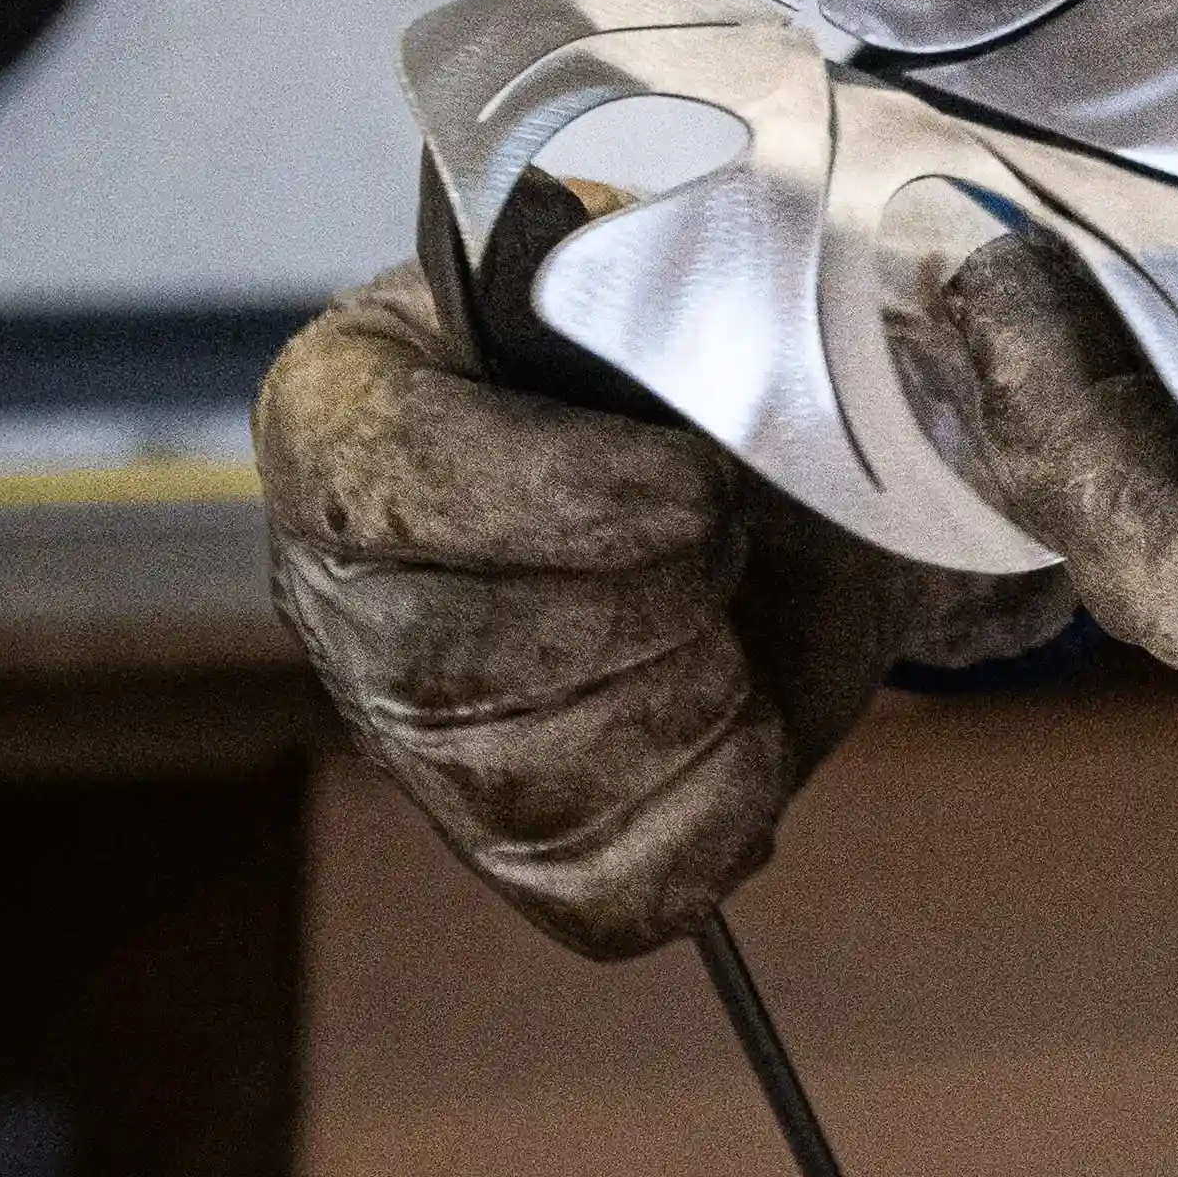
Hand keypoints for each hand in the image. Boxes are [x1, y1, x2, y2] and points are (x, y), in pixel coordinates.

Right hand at [256, 269, 1054, 956]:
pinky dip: (714, 822)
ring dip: (692, 707)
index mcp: (345, 412)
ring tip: (735, 630)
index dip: (569, 501)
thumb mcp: (687, 282)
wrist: (766, 476)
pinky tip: (749, 738)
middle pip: (460, 667)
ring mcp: (409, 736)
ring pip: (533, 791)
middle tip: (728, 548)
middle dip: (653, 610)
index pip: (400, 486)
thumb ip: (704, 291)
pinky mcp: (508, 843)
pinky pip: (597, 894)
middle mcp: (336, 592)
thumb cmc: (695, 366)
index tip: (700, 487)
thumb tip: (842, 326)